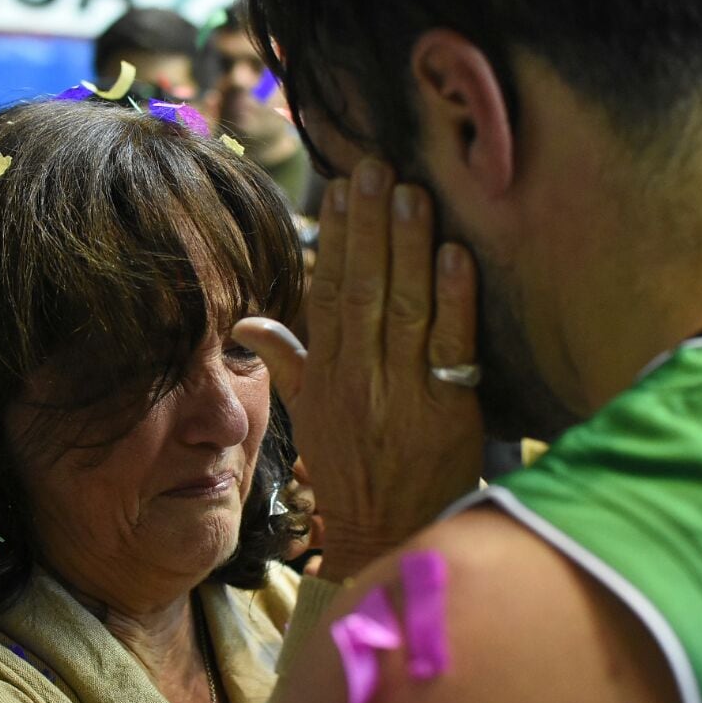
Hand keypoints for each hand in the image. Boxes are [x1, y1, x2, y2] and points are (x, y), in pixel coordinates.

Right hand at [234, 159, 483, 581]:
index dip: (334, 239)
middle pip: (362, 290)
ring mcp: (402, 394)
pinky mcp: (448, 410)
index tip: (341, 188)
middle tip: (376, 167)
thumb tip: (246, 324)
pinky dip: (453, 299)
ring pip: (403, 308)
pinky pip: (449, 347)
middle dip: (368, 226)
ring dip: (407, 247)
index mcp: (326, 377)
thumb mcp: (310, 419)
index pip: (326, 294)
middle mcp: (358, 379)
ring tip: (413, 192)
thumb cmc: (353, 473)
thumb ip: (287, 364)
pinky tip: (456, 254)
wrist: (389, 535)